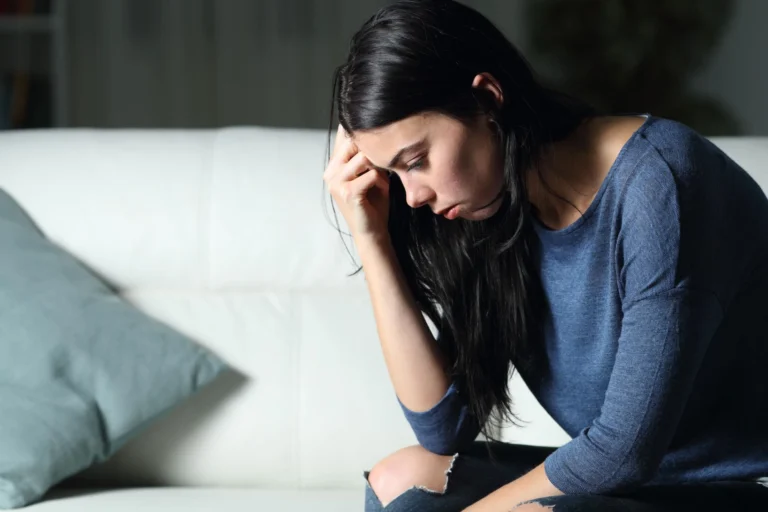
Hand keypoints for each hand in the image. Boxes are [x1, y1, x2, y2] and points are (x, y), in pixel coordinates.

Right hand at [323, 124, 390, 242]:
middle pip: (354, 143)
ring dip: (378, 167)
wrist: (372, 231)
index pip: (343, 136)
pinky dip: (381, 181)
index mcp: (333, 165)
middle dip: (373, 152)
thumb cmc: (373, 202)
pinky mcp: (348, 193)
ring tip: (382, 179)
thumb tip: (373, 131)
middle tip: (383, 167)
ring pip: (363, 157)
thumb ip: (366, 155)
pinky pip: (371, 174)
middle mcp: (330, 172)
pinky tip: (382, 189)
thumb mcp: (369, 173)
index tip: (376, 138)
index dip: (362, 134)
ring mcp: (336, 183)